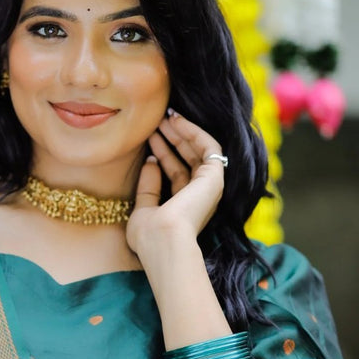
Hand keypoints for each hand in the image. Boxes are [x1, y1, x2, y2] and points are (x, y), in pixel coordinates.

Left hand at [126, 109, 225, 253]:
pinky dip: (194, 131)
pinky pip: (209, 146)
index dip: (163, 153)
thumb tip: (150, 162)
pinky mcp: (215, 177)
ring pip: (200, 150)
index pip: (177, 173)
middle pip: (189, 159)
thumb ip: (148, 187)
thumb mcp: (143, 210)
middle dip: (173, 138)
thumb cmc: (150, 236)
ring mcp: (210, 187)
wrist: (163, 241)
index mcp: (185, 206)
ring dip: (183, 131)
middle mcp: (201, 196)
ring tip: (164, 116)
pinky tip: (177, 120)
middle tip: (157, 121)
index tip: (149, 137)